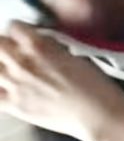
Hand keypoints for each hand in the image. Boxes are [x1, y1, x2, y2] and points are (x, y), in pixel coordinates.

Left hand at [0, 21, 123, 140]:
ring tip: (11, 71)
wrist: (97, 114)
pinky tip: (7, 90)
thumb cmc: (95, 86)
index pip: (14, 27)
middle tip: (14, 52)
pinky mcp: (14, 106)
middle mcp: (22, 63)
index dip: (20, 31)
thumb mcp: (75, 56)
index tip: (24, 37)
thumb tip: (44, 45)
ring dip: (1, 66)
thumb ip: (52, 48)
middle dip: (5, 46)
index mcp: (39, 46)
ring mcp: (15, 85)